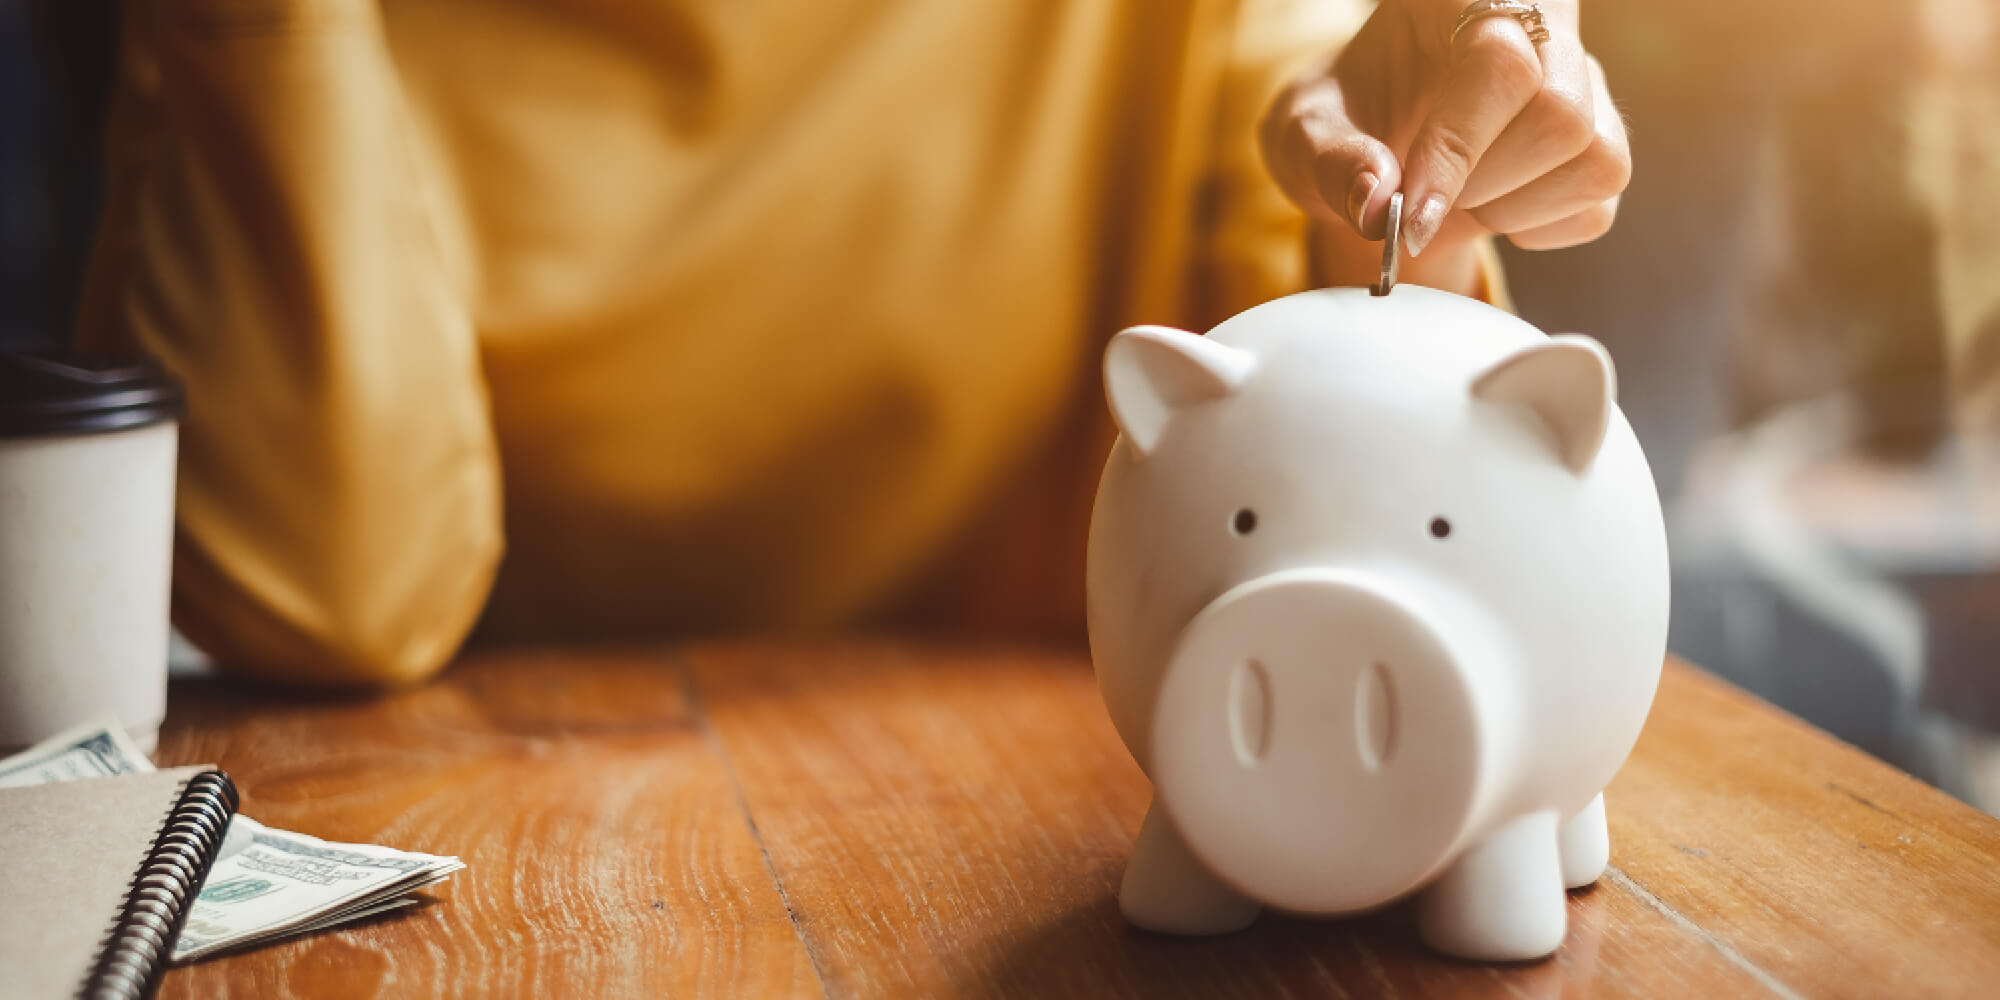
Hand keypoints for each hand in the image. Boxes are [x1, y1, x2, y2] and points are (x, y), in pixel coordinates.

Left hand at [1260, 0, 1628, 262]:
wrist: (1376, 143)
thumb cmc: (1344, 119)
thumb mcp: (1302, 130)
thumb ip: (1326, 160)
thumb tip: (1376, 205)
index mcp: (1466, 0)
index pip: (1499, 65)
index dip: (1458, 146)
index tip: (1411, 212)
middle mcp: (1542, 30)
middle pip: (1562, 114)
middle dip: (1483, 182)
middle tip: (1424, 195)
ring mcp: (1583, 84)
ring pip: (1596, 158)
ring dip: (1513, 208)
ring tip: (1458, 195)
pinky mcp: (1600, 143)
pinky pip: (1598, 206)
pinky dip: (1538, 230)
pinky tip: (1491, 206)